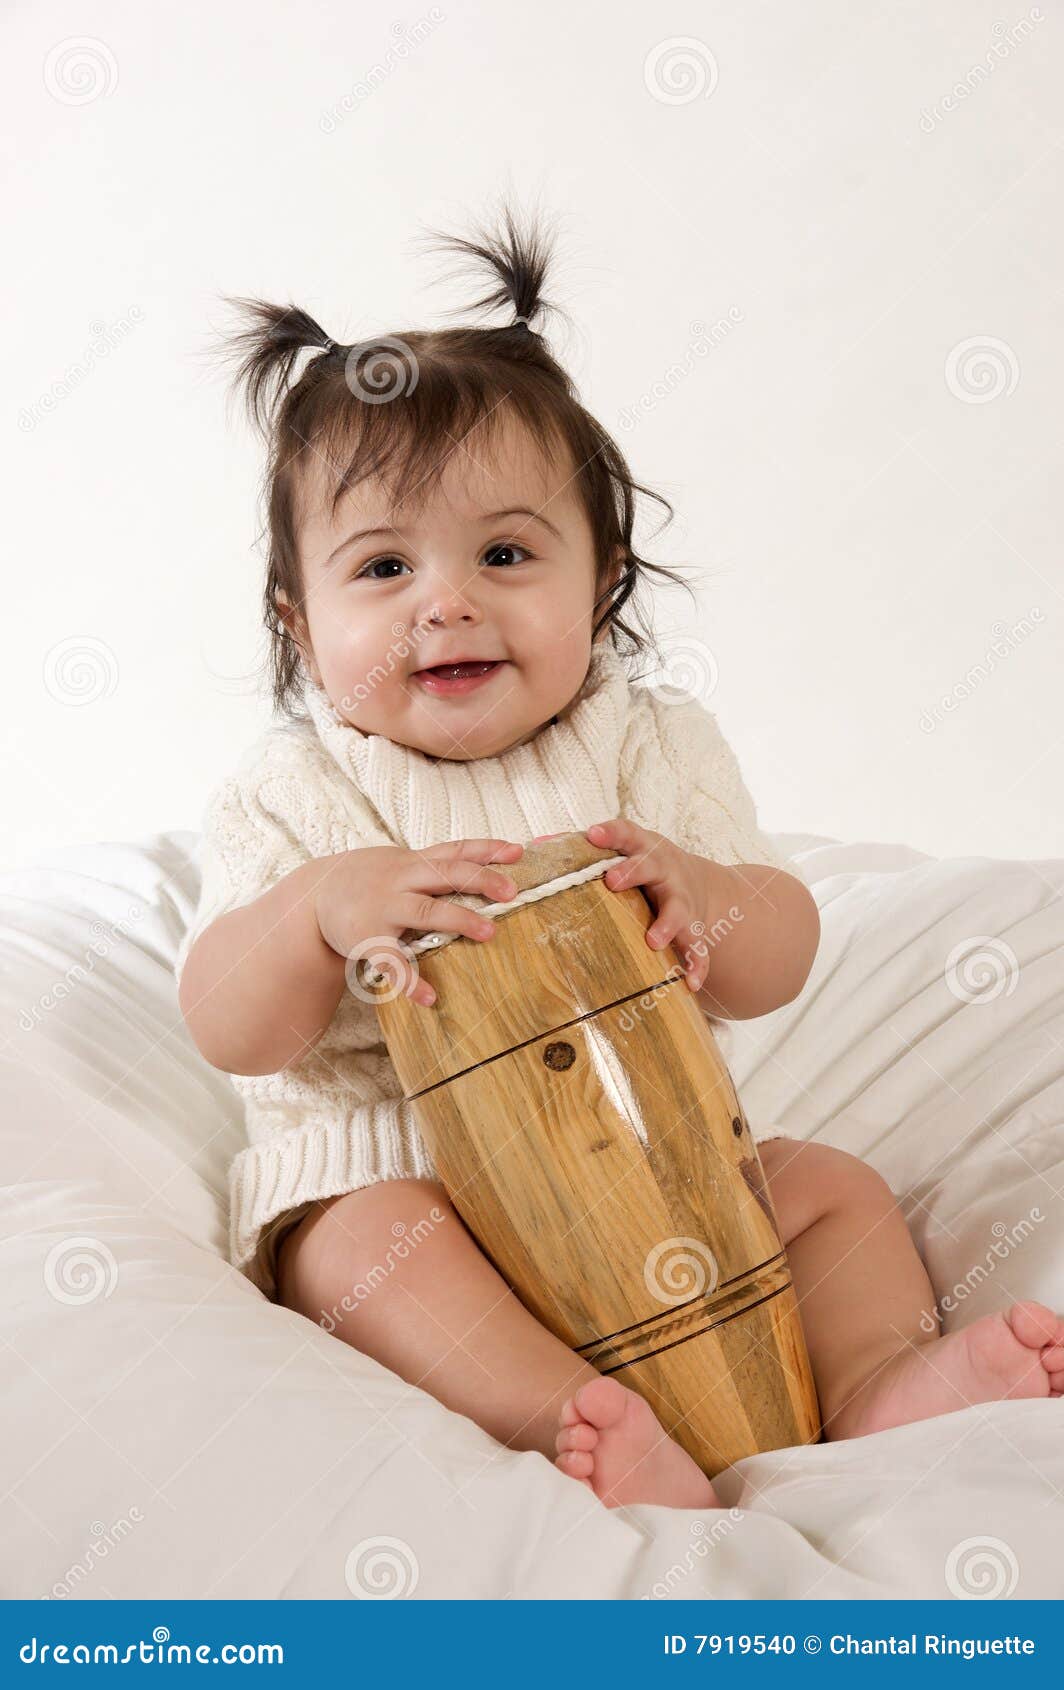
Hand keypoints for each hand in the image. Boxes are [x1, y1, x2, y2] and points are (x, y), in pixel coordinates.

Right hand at [315, 837, 524, 1007]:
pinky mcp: (368, 939)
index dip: (486, 850)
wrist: (312, 899)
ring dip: (459, 920)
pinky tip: (429, 996)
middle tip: (511, 892)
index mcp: (412, 862)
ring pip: (426, 912)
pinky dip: (410, 981)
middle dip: (480, 880)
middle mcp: (400, 880)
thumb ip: (434, 865)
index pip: (455, 850)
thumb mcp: (397, 864)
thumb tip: (485, 864)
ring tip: (489, 933)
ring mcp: (384, 909)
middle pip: (445, 874)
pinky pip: (392, 962)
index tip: (517, 853)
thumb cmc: (367, 881)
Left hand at [586, 818, 713, 992]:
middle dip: (632, 871)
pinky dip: (697, 964)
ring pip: (677, 910)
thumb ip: (581, 850)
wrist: (696, 885)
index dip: (610, 833)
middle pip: (650, 866)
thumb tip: (532, 848)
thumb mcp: (621, 852)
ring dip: (667, 925)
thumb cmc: (643, 867)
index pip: (626, 833)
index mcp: (642, 848)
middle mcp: (664, 870)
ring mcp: (682, 899)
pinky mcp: (694, 926)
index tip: (592, 834)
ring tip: (653, 942)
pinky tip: (690, 982)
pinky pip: (699, 947)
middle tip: (612, 880)